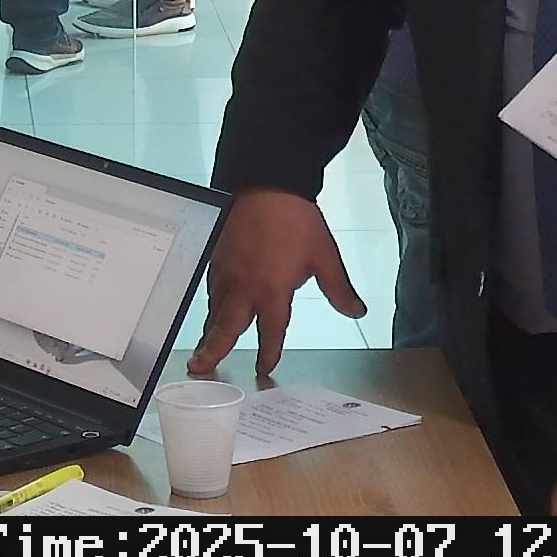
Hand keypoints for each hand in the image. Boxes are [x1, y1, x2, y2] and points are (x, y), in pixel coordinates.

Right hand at [188, 189, 364, 376]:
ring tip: (200, 352)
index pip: (270, 331)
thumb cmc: (296, 220)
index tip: (264, 367)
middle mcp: (244, 288)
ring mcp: (226, 275)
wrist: (268, 186)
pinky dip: (210, 308)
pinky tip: (211, 313)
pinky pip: (210, 292)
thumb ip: (339, 289)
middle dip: (213, 352)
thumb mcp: (325, 256)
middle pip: (225, 329)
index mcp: (272, 291)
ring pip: (214, 312)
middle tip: (199, 369)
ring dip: (208, 334)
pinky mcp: (215, 261)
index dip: (268, 352)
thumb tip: (356, 311)